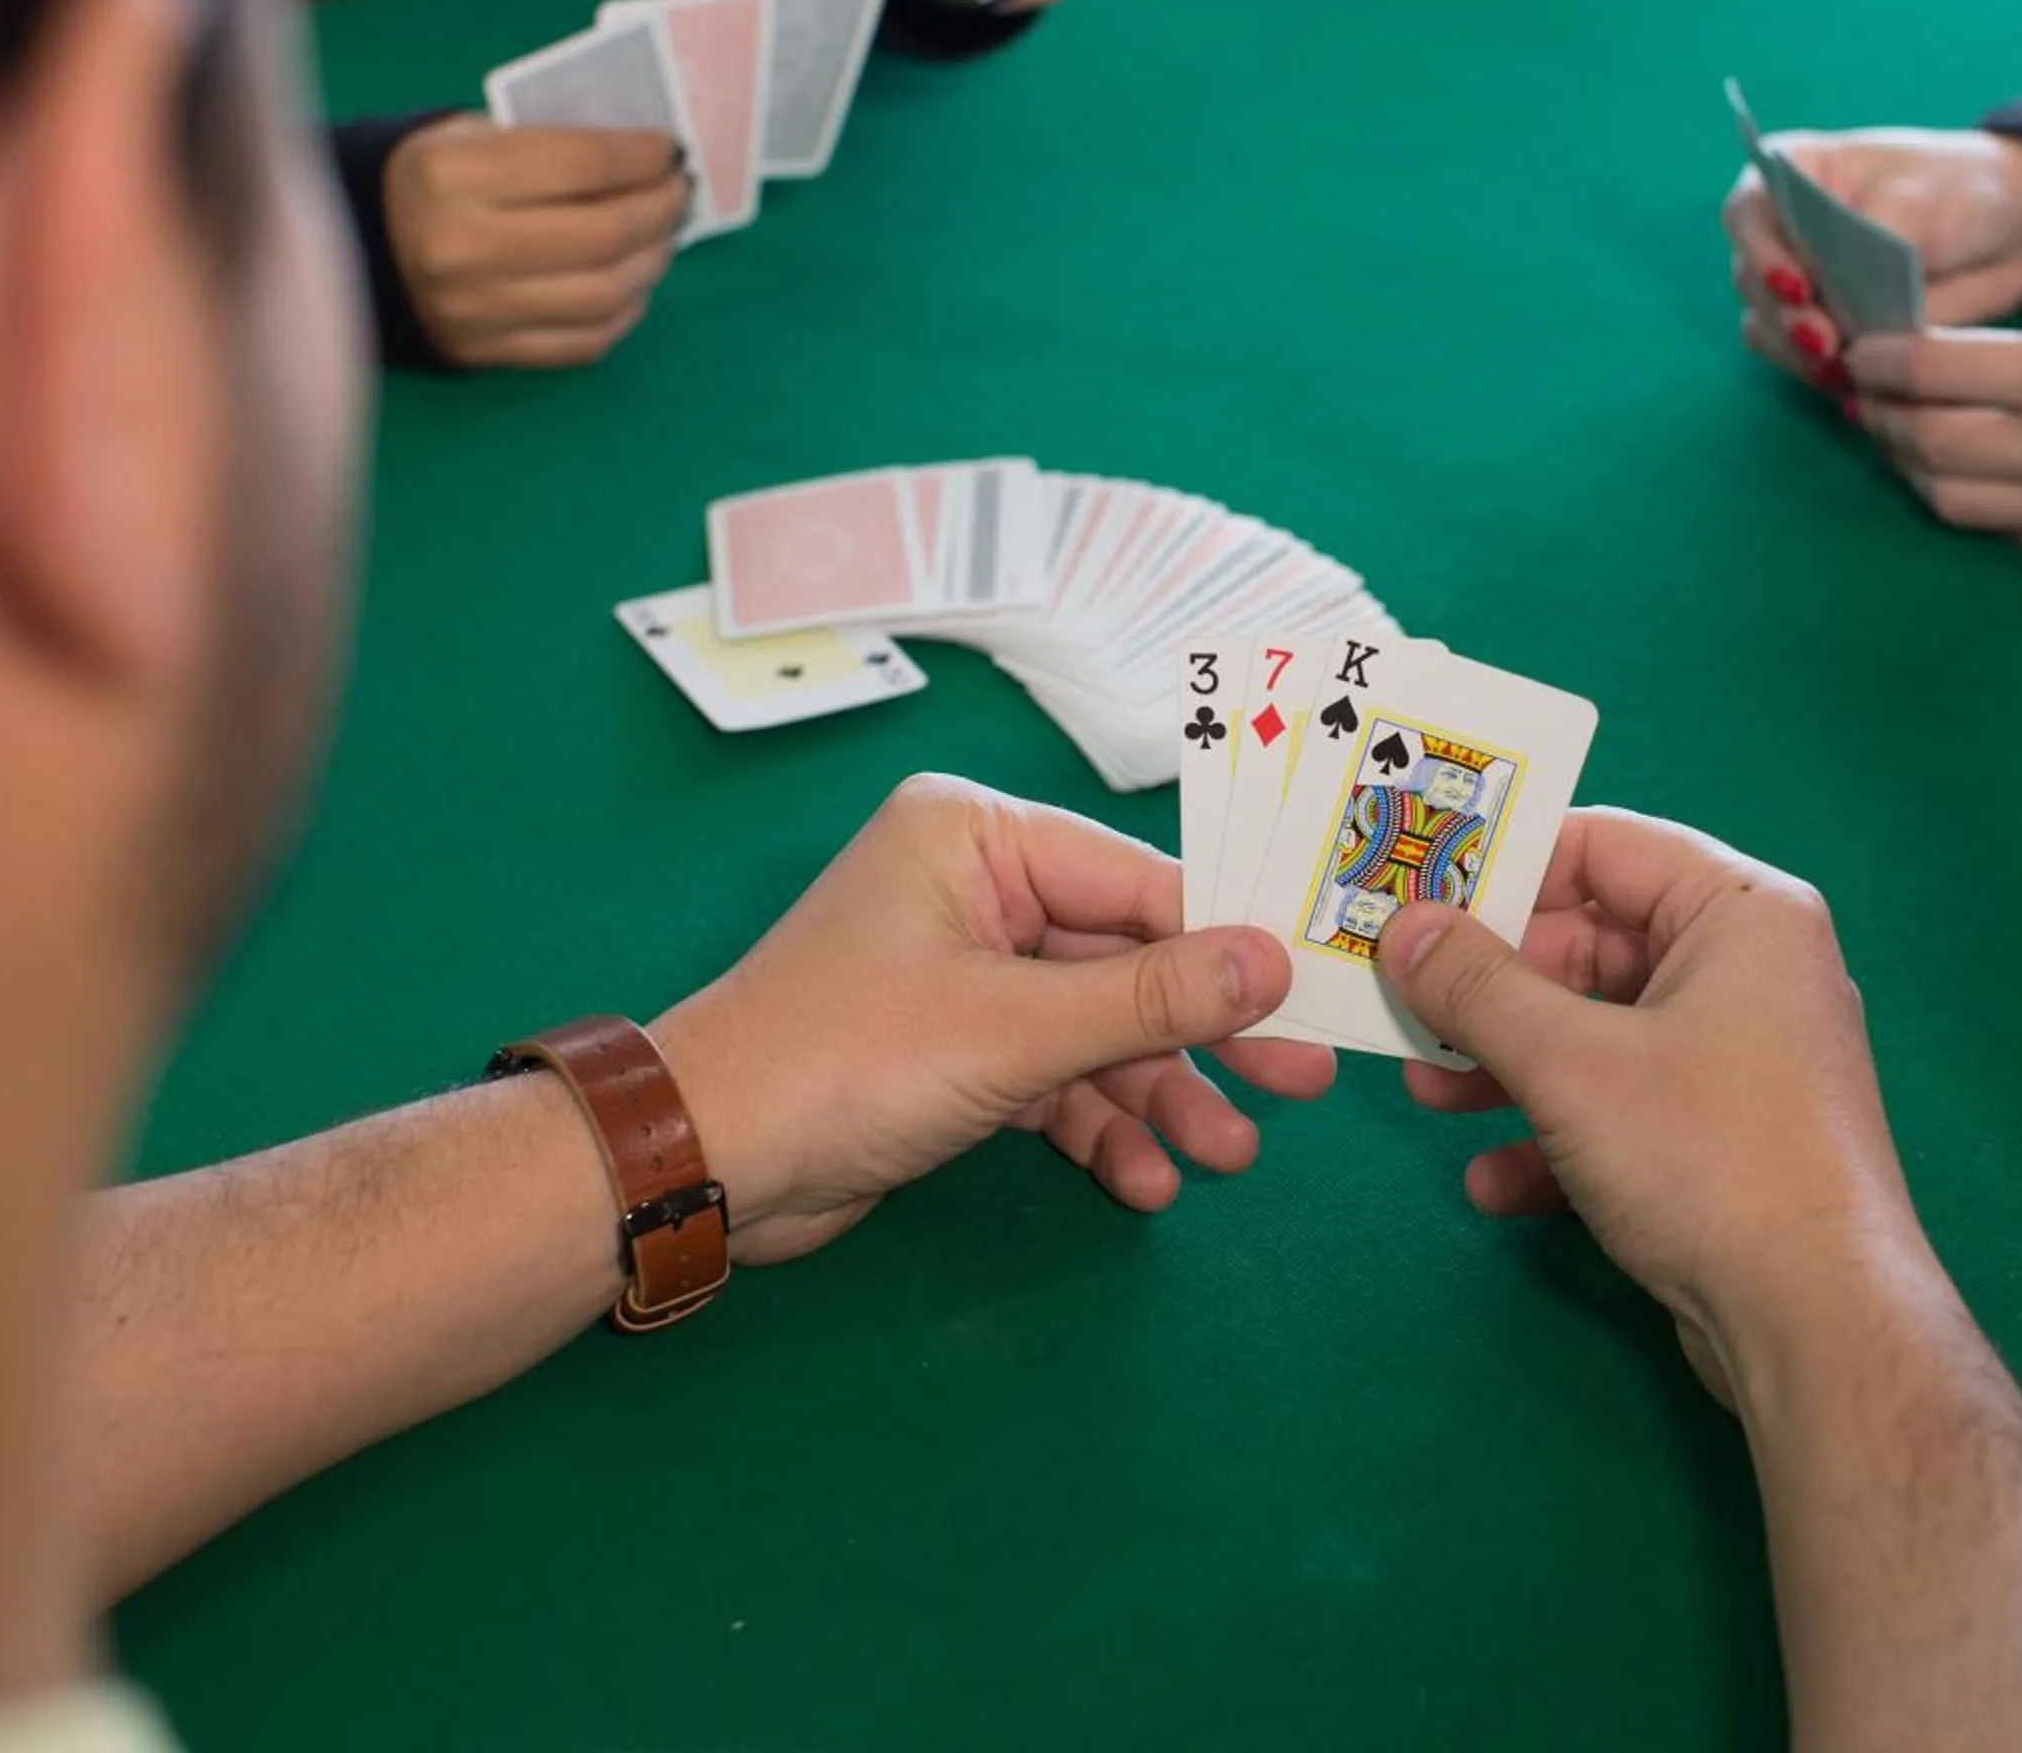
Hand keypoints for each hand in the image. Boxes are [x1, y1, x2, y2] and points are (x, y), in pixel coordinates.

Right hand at [382, 116, 688, 369]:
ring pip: (604, 294)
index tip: (671, 150)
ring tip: (663, 237)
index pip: (580, 164)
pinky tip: (632, 282)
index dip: (641, 156)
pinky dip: (625, 311)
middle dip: (659, 210)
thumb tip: (649, 161)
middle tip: (678, 194)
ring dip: (652, 263)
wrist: (363, 248)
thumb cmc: (434, 178)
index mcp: (455, 175)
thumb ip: (552, 145)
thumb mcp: (474, 137)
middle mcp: (463, 247)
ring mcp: (477, 310)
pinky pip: (586, 341)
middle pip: (602, 234)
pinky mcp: (489, 354)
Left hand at [652, 776, 1331, 1263]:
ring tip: (1227, 1159)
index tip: (1313, 1000)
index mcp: (978, 838)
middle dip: (1203, 1037)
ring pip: (1097, 1031)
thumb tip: (1274, 964)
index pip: (1140, 882)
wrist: (709, 1165)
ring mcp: (965, 974)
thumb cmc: (848, 1060)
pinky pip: (1054, 1079)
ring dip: (1159, 1098)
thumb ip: (1153, 998)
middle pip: (1127, 960)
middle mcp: (975, 891)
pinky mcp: (954, 1052)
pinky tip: (1144, 1183)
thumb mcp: (1017, 1029)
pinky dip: (1097, 1127)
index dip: (1229, 946)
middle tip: (1301, 1087)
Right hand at [1371, 810, 1906, 1401]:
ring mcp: (1743, 1062)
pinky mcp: (1729, 1143)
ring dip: (1509, 1066)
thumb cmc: (1705, 1157)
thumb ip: (1477, 987)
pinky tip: (1495, 1185)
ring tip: (1425, 1098)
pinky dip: (1559, 1138)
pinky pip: (1627, 1111)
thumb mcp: (1570, 1064)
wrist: (1818, 1325)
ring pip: (1601, 1035)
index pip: (1605, 845)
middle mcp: (1752, 971)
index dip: (1504, 864)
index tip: (1414, 893)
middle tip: (1400, 1006)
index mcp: (1741, 913)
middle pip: (1595, 946)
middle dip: (1492, 986)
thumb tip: (1403, 925)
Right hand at [1725, 127, 2021, 378]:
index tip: (1799, 288)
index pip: (1748, 213)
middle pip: (1751, 281)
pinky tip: (1852, 380)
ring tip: (1841, 368)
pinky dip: (1817, 373)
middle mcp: (1784, 231)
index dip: (1762, 253)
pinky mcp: (1825, 330)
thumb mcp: (1918, 200)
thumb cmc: (1958, 191)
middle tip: (1826, 344)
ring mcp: (1800, 285)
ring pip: (1766, 327)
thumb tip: (1834, 295)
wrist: (2010, 231)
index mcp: (1794, 175)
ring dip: (1795, 353)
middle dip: (1784, 318)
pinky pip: (1797, 361)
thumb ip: (1869, 239)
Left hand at [1844, 310, 2021, 575]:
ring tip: (1915, 440)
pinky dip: (1985, 501)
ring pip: (1952, 502)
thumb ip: (2017, 359)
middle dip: (1885, 420)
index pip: (1931, 374)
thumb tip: (1925, 374)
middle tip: (1873, 401)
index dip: (1880, 364)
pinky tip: (1985, 474)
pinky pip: (2011, 532)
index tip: (1862, 357)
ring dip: (1918, 469)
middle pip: (1926, 446)